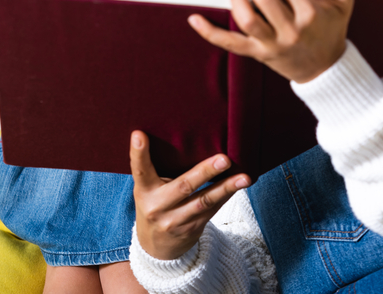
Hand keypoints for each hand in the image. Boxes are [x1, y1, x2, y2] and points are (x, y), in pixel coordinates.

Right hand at [130, 130, 249, 260]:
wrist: (155, 246)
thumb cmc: (154, 204)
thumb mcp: (148, 189)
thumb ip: (158, 171)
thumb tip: (185, 140)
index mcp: (144, 190)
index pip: (139, 169)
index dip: (138, 153)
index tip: (139, 134)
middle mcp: (157, 206)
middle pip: (183, 186)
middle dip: (205, 172)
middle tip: (224, 159)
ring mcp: (175, 220)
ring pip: (203, 201)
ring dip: (226, 188)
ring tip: (244, 178)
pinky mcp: (191, 229)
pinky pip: (212, 210)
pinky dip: (226, 196)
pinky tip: (238, 185)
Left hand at [189, 0, 354, 83]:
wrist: (326, 69)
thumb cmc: (330, 31)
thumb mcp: (343, 3)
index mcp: (311, 14)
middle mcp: (291, 31)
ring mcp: (272, 44)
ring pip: (246, 20)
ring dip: (236, 0)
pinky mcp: (257, 54)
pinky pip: (230, 44)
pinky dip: (210, 32)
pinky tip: (195, 19)